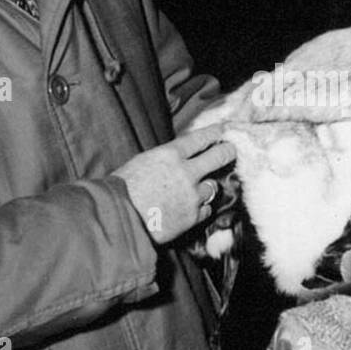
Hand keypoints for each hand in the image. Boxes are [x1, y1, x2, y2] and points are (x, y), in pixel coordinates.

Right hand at [114, 125, 235, 245]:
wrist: (118, 220)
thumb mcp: (142, 163)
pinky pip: (205, 209)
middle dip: (228, 151)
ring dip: (206, 187)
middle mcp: (186, 172)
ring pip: (212, 187)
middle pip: (219, 156)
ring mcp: (192, 195)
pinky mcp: (193, 217)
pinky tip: (189, 209)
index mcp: (169, 155)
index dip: (214, 132)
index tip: (224, 130)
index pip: (200, 138)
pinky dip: (200, 208)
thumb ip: (165, 160)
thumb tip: (179, 160)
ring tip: (195, 191)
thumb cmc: (122, 190)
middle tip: (232, 150)